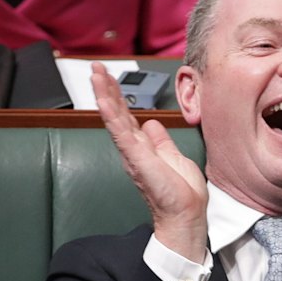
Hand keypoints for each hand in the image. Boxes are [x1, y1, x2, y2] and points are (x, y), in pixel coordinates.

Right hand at [91, 62, 207, 262]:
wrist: (186, 213)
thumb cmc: (182, 192)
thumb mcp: (174, 157)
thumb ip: (161, 141)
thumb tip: (151, 124)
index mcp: (143, 148)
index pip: (126, 116)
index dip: (118, 96)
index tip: (109, 77)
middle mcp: (134, 150)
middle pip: (116, 113)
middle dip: (106, 89)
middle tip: (96, 67)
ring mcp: (134, 154)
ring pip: (115, 119)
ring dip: (104, 95)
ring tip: (95, 75)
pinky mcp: (138, 160)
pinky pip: (121, 134)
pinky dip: (112, 116)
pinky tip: (103, 100)